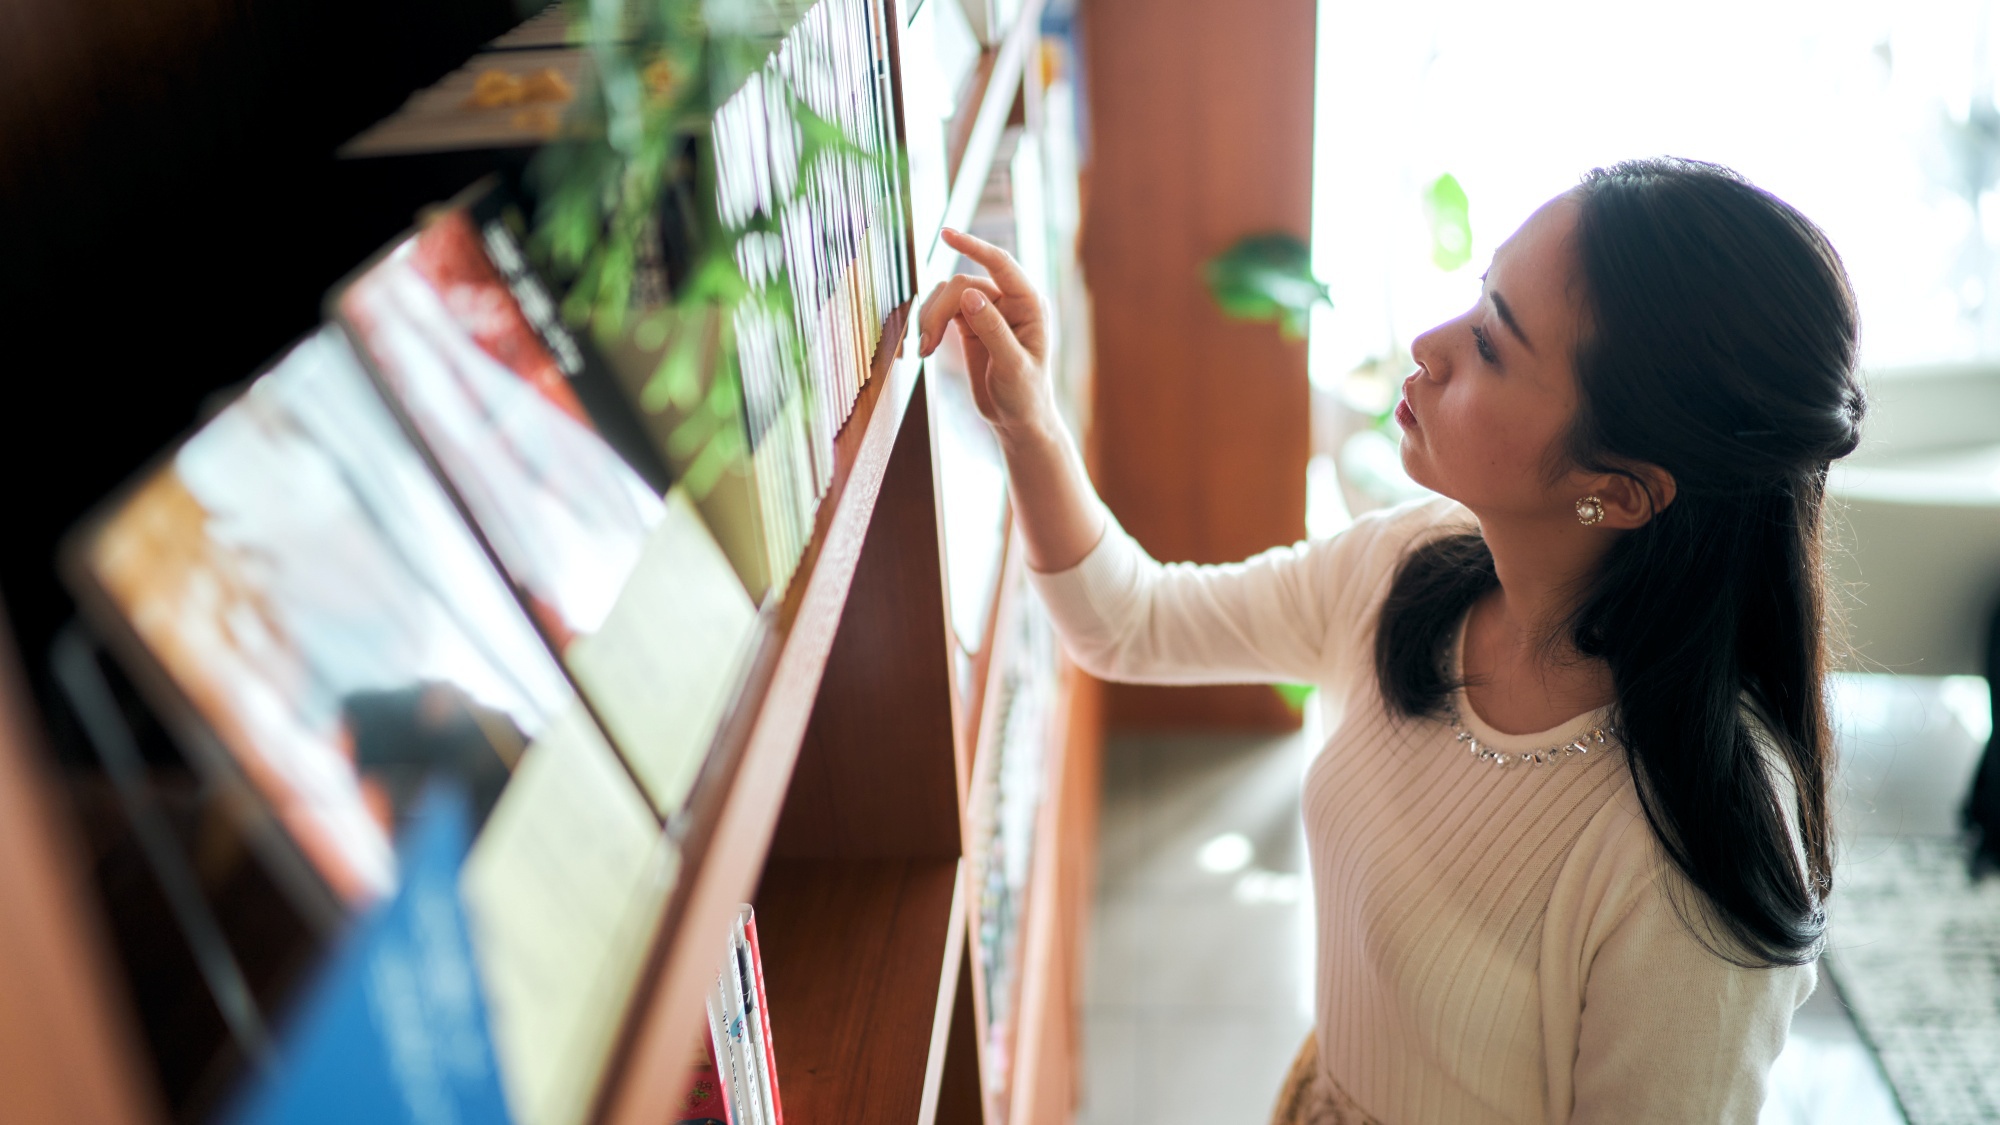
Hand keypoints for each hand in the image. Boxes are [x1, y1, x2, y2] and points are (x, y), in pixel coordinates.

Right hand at [916, 228, 1052, 439]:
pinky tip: (926, 349)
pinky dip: (930, 325)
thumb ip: (992, 329)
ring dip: (931, 318)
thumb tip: (969, 294)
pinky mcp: (971, 324)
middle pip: (963, 285)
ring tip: (924, 350)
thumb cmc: (1025, 395)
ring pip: (948, 296)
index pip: (1000, 264)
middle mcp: (1010, 302)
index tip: (946, 234)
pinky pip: (943, 310)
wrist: (1017, 420)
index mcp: (1029, 305)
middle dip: (940, 311)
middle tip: (927, 345)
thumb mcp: (1012, 366)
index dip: (973, 246)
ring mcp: (988, 311)